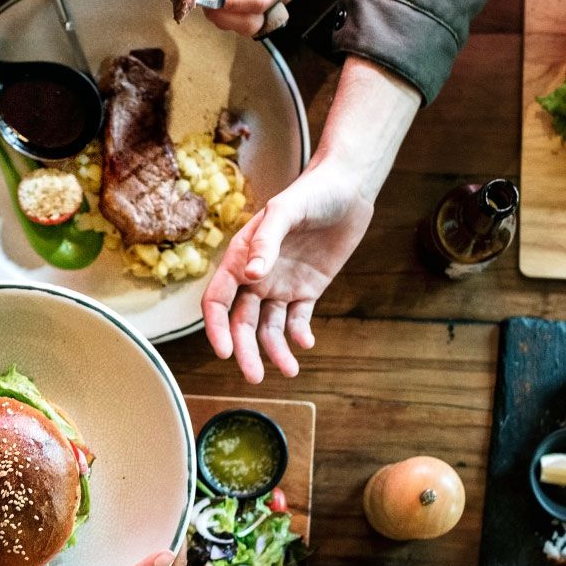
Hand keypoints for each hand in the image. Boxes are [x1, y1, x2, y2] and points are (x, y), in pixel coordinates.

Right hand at [200, 159, 372, 381]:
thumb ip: (267, 241)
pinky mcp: (307, 290)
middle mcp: (256, 277)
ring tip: (290, 369)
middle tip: (254, 377)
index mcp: (241, 258)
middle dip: (246, 351)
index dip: (217, 327)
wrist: (348, 188)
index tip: (225, 351)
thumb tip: (252, 276)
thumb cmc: (311, 192)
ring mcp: (281, 286)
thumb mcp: (286, 210)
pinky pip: (297, 320)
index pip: (218, 300)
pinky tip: (306, 343)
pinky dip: (299, 335)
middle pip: (242, 323)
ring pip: (269, 328)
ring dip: (275, 351)